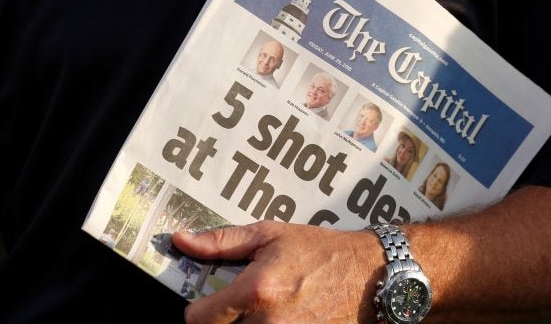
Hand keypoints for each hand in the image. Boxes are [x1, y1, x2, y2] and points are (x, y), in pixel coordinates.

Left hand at [172, 221, 381, 323]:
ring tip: (266, 306)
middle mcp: (268, 323)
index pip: (197, 320)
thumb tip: (182, 242)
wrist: (368, 274)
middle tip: (243, 303)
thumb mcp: (270, 235)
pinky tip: (283, 315)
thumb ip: (221, 242)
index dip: (197, 310)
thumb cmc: (320, 251)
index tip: (206, 302)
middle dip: (225, 319)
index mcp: (255, 291)